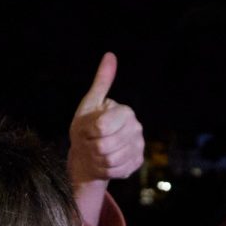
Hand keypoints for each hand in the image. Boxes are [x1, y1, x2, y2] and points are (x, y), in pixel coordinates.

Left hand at [67, 52, 144, 184]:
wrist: (91, 154)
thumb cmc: (87, 127)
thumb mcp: (89, 104)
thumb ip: (101, 82)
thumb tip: (110, 54)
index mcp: (125, 111)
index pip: (101, 127)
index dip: (88, 132)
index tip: (87, 129)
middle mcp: (136, 128)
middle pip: (104, 146)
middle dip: (90, 147)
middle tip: (89, 143)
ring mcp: (138, 146)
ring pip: (109, 160)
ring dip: (96, 159)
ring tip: (95, 153)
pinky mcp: (137, 162)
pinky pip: (116, 171)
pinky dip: (105, 170)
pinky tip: (104, 163)